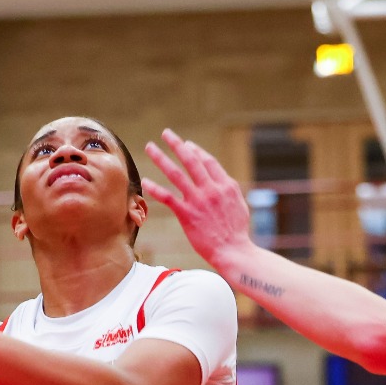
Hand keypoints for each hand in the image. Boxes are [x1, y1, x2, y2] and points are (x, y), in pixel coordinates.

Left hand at [141, 129, 258, 272]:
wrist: (233, 251)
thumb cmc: (237, 232)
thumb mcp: (239, 205)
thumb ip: (228, 191)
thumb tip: (221, 182)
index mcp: (226, 185)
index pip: (208, 161)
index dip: (196, 151)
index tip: (186, 144)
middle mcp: (211, 189)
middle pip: (191, 160)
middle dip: (177, 144)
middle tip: (166, 133)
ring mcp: (198, 200)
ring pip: (176, 174)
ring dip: (161, 158)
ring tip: (150, 147)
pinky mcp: (187, 214)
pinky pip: (168, 197)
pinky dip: (156, 188)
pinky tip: (146, 180)